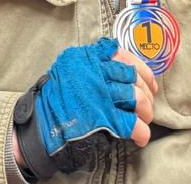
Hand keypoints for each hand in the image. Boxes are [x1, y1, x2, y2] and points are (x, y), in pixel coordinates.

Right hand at [12, 38, 156, 180]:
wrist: (41, 122)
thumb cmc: (56, 96)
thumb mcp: (70, 66)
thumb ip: (93, 62)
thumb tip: (124, 68)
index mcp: (87, 57)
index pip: (122, 55)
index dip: (141, 69)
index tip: (149, 81)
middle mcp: (94, 72)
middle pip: (132, 76)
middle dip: (146, 92)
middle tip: (147, 104)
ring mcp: (100, 95)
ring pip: (136, 98)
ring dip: (146, 111)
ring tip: (144, 119)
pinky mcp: (103, 118)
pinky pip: (132, 123)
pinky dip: (141, 132)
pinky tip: (141, 136)